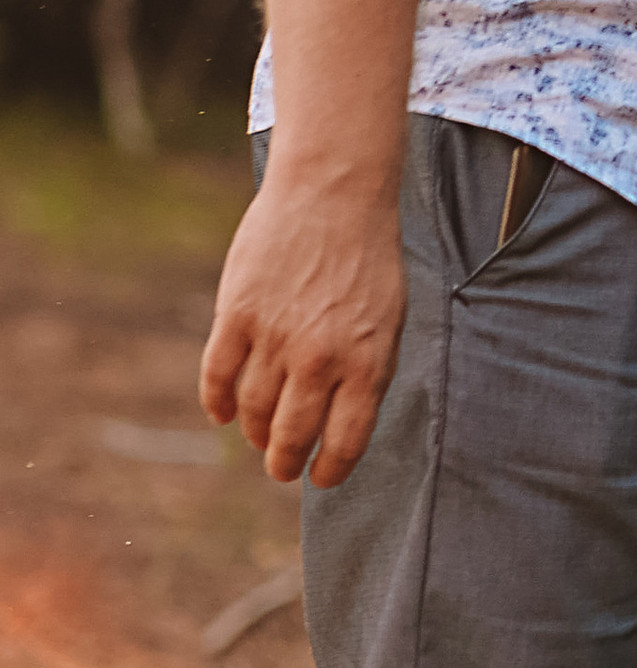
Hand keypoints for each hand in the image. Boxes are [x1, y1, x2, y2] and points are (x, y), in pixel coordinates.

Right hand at [199, 161, 408, 486]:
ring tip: (258, 434)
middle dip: (283, 462)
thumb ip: (366, 372)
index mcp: (367, 362)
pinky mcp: (238, 314)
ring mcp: (276, 336)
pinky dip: (218, 402)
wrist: (335, 190)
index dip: (329, 471)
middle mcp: (320, 358)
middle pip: (290, 437)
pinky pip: (217, 378)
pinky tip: (223, 411)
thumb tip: (340, 427)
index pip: (344, 443)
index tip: (320, 477)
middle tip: (280, 466)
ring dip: (253, 432)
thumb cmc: (368, 256)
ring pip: (252, 412)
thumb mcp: (388, 318)